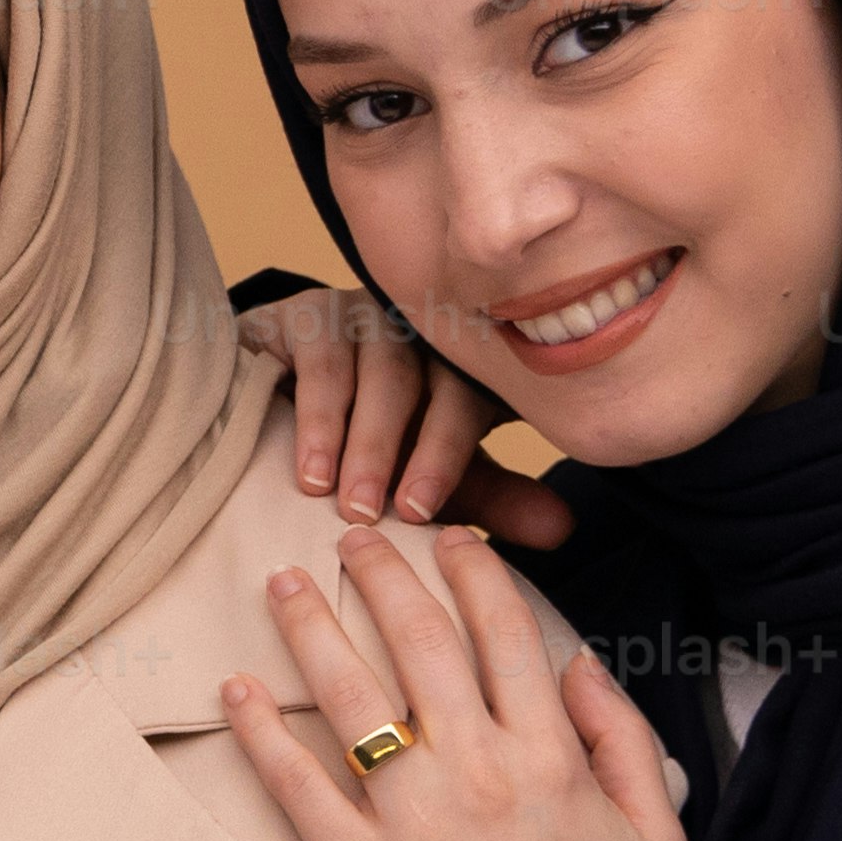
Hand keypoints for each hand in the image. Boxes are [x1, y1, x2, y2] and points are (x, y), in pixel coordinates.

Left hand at [222, 523, 690, 840]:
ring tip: (282, 584)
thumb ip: (623, 738)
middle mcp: (479, 770)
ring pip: (350, 694)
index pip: (502, 632)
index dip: (471, 572)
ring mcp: (414, 817)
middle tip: (349, 536)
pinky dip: (261, 733)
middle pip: (418, 642)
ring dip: (310, 627)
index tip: (446, 538)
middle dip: (380, 574)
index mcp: (551, 755)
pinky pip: (299, 785)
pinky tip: (235, 689)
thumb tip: (577, 661)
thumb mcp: (655, 831)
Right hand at [234, 285, 568, 546]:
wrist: (279, 418)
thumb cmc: (370, 453)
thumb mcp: (429, 481)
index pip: (469, 399)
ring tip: (326, 494)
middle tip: (368, 511)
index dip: (446, 454)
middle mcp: (420, 334)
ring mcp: (364, 317)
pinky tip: (302, 464)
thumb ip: (490, 499)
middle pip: (419, 381)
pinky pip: (317, 354)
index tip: (419, 511)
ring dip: (348, 436)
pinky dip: (311, 413)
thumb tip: (563, 528)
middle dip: (394, 450)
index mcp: (463, 369)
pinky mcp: (307, 312)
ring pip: (368, 369)